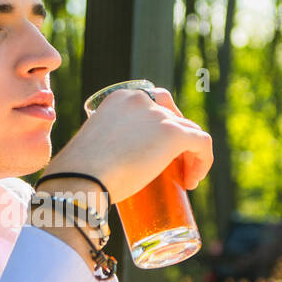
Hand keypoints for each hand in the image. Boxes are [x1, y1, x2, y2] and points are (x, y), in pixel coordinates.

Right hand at [46, 86, 213, 203]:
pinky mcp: (173, 133)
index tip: (155, 154)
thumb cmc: (77, 176)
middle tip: (173, 166)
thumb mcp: (91, 151)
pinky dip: (203, 161)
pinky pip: (202, 142)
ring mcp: (158, 115)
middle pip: (172, 113)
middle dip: (177, 137)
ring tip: (183, 179)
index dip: (159, 128)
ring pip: (189, 130)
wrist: (80, 180)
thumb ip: (100, 151)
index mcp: (117, 99)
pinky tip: (192, 182)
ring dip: (190, 154)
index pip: (150, 106)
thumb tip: (101, 173)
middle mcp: (140, 99)